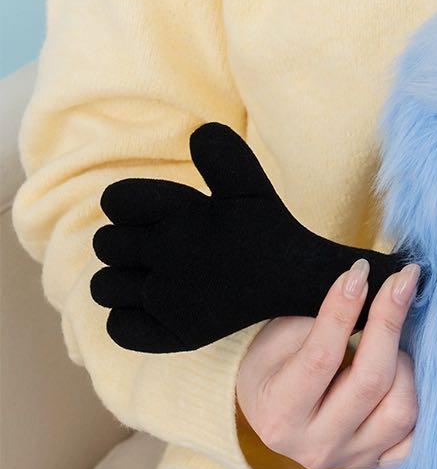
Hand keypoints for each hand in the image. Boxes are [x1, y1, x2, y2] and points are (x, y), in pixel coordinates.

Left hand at [91, 123, 389, 352]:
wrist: (300, 280)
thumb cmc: (269, 230)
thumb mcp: (251, 185)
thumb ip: (222, 154)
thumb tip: (196, 133)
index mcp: (181, 216)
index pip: (115, 201)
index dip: (129, 205)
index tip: (159, 216)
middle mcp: (172, 257)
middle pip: (106, 245)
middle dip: (127, 243)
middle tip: (163, 248)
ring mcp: (172, 300)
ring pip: (104, 287)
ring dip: (122, 281)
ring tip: (154, 277)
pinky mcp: (178, 335)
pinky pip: (120, 328)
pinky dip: (129, 318)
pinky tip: (155, 307)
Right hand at [237, 260, 420, 468]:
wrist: (273, 412)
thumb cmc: (277, 364)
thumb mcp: (283, 338)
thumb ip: (324, 322)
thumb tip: (377, 290)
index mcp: (280, 413)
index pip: (322, 357)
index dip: (345, 309)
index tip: (363, 272)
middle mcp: (315, 445)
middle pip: (370, 382)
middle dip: (390, 322)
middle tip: (403, 281)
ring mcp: (350, 459)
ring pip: (401, 410)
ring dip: (404, 366)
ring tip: (391, 346)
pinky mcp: (377, 463)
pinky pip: (416, 437)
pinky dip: (420, 403)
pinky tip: (409, 375)